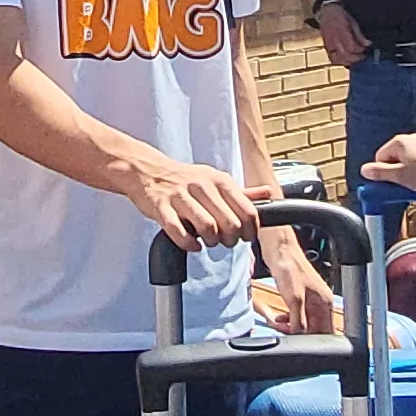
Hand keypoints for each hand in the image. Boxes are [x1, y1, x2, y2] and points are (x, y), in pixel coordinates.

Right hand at [122, 154, 256, 251]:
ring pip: (207, 228)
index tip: (245, 237)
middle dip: (231, 240)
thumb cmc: (185, 179)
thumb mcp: (216, 180)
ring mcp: (181, 197)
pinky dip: (189, 244)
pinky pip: (178, 232)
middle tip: (225, 241)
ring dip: (211, 241)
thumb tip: (268, 193)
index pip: (248, 212)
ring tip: (208, 240)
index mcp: (219, 181)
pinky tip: (192, 243)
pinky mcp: (161, 208)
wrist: (147, 171)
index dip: (250, 231)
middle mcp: (202, 187)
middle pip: (230, 224)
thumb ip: (242, 192)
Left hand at [257, 229, 339, 334]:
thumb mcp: (294, 300)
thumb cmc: (289, 268)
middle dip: (298, 333)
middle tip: (282, 330)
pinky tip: (277, 318)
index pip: (326, 332)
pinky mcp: (299, 297)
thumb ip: (299, 322)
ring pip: (303, 324)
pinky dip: (287, 320)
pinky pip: (295, 315)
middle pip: (314, 330)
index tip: (297, 340)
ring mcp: (310, 300)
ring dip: (290, 327)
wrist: (279, 250)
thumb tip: (301, 337)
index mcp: (325, 304)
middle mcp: (320, 303)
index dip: (312, 340)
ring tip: (277, 324)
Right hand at [315, 0, 369, 67]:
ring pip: (337, 59)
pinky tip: (346, 60)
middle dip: (355, 58)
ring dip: (348, 62)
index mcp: (341, 32)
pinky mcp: (326, 46)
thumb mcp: (352, 21)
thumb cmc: (340, 15)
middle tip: (362, 56)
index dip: (359, 50)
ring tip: (355, 60)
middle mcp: (334, 39)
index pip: (351, 47)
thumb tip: (368, 44)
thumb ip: (359, 34)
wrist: (326, 11)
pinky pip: (332, 58)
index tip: (365, 49)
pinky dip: (340, 61)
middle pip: (345, 55)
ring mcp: (328, 44)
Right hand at [365, 132, 415, 191]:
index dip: (383, 174)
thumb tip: (365, 171)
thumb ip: (380, 173)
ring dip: (411, 175)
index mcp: (399, 143)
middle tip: (405, 187)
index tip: (390, 185)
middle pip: (394, 160)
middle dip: (398, 175)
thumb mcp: (401, 177)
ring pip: (409, 162)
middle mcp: (410, 140)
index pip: (379, 158)